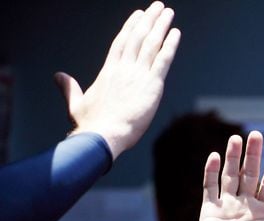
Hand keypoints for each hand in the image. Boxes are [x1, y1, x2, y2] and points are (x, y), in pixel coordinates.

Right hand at [57, 2, 179, 159]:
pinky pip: (163, 60)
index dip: (131, 27)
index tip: (139, 15)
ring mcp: (138, 75)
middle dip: (148, 20)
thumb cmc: (91, 124)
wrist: (104, 135)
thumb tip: (58, 76)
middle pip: (138, 37)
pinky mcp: (152, 85)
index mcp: (109, 71)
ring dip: (160, 26)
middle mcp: (124, 68)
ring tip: (168, 12)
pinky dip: (170, 45)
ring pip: (151, 44)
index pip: (121, 43)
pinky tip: (176, 33)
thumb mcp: (76, 103)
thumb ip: (69, 88)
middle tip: (158, 5)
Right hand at [196, 130, 263, 220]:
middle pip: (250, 173)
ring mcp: (227, 206)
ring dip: (233, 156)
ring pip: (230, 175)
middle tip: (256, 135)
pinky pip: (210, 186)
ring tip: (237, 138)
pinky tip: (216, 156)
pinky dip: (212, 170)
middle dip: (253, 155)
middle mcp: (246, 206)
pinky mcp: (210, 209)